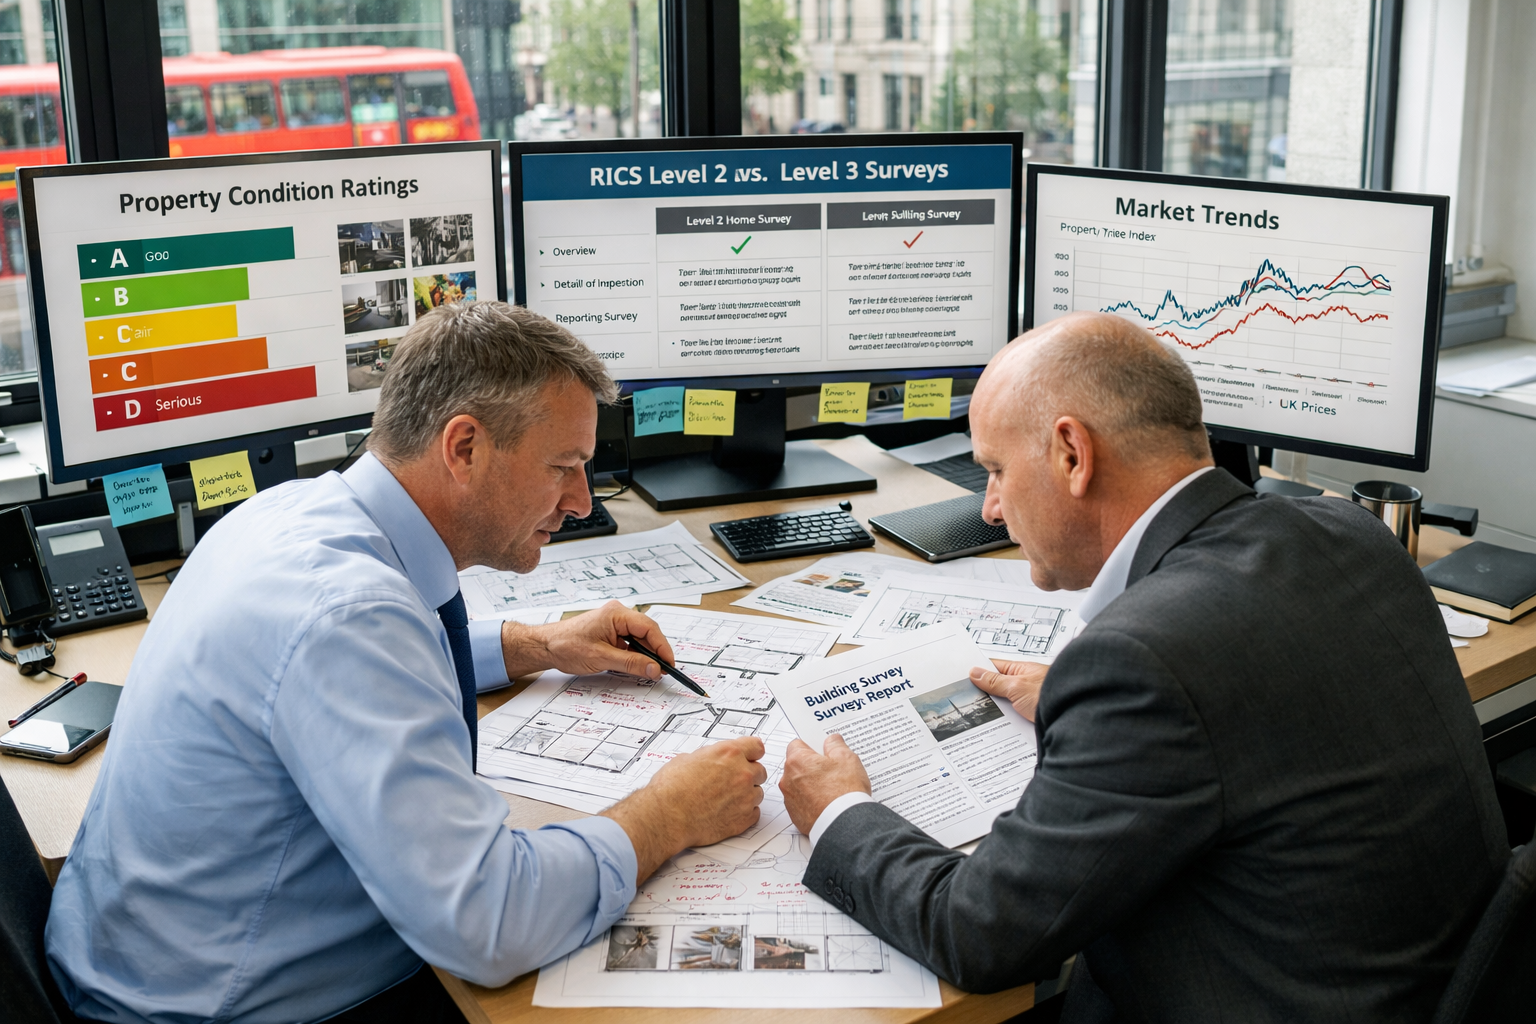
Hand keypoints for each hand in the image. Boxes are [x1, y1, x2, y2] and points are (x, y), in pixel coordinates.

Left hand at [501, 600, 676, 679]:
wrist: (545, 646)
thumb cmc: (566, 646)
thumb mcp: (602, 658)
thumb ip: (631, 663)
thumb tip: (654, 668)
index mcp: (617, 614)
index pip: (649, 628)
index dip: (662, 647)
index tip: (669, 663)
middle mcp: (617, 614)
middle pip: (647, 632)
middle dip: (656, 651)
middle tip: (663, 670)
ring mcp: (614, 623)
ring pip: (639, 638)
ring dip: (646, 654)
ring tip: (652, 670)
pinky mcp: (610, 631)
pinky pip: (629, 642)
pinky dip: (635, 654)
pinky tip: (638, 665)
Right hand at [602, 737, 766, 880]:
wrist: (666, 816)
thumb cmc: (671, 789)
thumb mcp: (687, 759)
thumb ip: (708, 757)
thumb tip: (711, 760)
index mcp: (729, 753)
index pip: (757, 746)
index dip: (752, 752)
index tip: (749, 757)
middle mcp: (741, 773)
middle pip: (760, 771)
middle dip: (748, 775)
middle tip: (732, 782)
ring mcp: (745, 797)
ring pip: (758, 793)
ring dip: (746, 795)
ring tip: (726, 800)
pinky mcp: (743, 819)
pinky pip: (754, 813)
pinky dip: (745, 813)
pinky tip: (728, 812)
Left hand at [778, 735, 870, 834]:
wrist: (844, 824)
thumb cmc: (844, 792)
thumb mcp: (847, 759)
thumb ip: (836, 745)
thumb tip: (832, 740)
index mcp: (797, 761)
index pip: (797, 744)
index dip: (811, 746)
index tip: (822, 750)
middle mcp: (788, 779)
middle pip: (796, 765)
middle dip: (811, 766)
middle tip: (830, 770)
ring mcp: (790, 798)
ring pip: (798, 784)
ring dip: (809, 784)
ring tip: (831, 788)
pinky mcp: (794, 815)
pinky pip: (800, 802)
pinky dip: (810, 801)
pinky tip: (826, 802)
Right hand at [970, 659, 1047, 721]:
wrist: (1077, 716)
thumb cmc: (1054, 693)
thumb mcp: (1017, 686)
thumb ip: (995, 681)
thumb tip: (975, 672)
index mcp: (1021, 670)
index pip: (994, 667)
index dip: (979, 671)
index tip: (963, 677)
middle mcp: (1026, 684)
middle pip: (999, 687)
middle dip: (985, 694)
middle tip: (966, 700)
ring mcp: (1029, 700)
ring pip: (1006, 704)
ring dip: (996, 711)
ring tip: (978, 716)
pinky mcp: (1033, 716)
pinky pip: (1014, 717)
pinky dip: (1006, 722)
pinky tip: (997, 727)